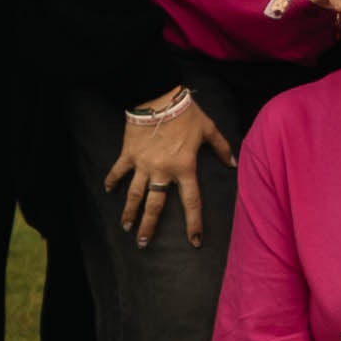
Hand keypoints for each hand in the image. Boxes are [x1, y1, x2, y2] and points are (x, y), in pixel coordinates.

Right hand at [110, 99, 209, 239]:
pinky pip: (119, 171)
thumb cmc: (187, 113)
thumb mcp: (208, 129)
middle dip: (149, 226)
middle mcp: (163, 171)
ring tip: (126, 227)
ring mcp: (143, 164)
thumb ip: (221, 148)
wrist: (159, 97)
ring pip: (135, 194)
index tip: (194, 241)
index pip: (192, 202)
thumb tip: (232, 164)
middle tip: (143, 243)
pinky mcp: (129, 154)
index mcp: (185, 167)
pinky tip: (108, 190)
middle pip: (155, 205)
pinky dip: (112, 180)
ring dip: (129, 211)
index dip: (194, 223)